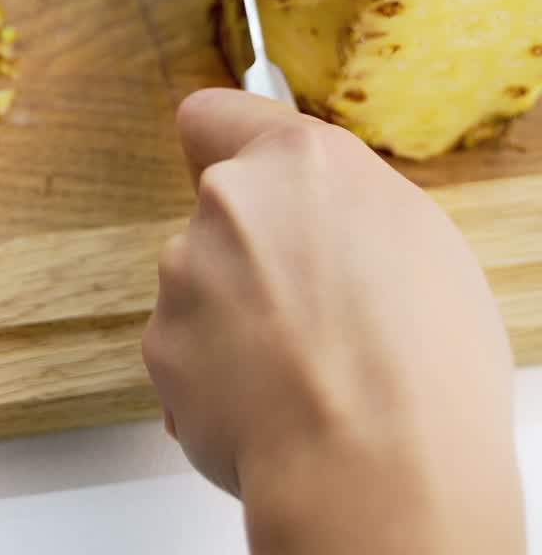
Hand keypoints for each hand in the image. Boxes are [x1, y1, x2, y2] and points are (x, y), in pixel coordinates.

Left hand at [142, 89, 523, 554]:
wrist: (375, 467)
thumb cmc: (423, 362)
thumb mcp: (418, 240)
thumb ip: (340, 206)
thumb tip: (317, 220)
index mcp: (298, 159)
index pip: (212, 115)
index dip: (222, 144)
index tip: (232, 167)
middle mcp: (228, 200)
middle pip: (219, 212)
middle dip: (248, 251)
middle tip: (310, 308)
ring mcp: (184, 271)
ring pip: (201, 284)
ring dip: (233, 316)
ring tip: (304, 370)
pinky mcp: (159, 341)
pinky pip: (187, 351)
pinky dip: (216, 374)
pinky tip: (273, 405)